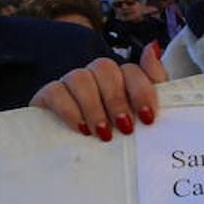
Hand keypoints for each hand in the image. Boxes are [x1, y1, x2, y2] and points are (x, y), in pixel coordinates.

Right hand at [31, 46, 167, 139]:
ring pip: (80, 77)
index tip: (148, 118)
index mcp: (122, 79)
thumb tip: (153, 46)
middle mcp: (96, 75)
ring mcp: (71, 83)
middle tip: (125, 127)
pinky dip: (70, 110)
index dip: (141, 91)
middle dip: (117, 100)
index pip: (132, 70)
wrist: (74, 157)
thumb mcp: (141, 115)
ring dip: (94, 107)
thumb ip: (154, 81)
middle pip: (105, 68)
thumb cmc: (117, 134)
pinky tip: (81, 128)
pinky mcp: (48, 95)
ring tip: (103, 133)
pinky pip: (55, 91)